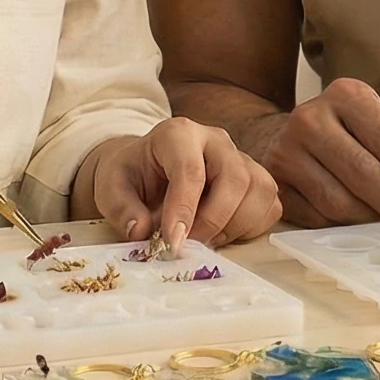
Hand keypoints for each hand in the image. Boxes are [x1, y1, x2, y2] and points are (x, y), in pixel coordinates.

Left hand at [78, 119, 279, 249]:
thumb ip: (121, 207)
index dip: (184, 209)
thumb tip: (139, 230)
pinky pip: (269, 205)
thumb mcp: (110, 187)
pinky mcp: (255, 178)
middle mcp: (215, 140)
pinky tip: (222, 232)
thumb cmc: (132, 176)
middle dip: (214, 220)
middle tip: (190, 245)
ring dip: (235, 225)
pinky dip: (250, 227)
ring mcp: (240, 157)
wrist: (147, 169)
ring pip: (260, 190)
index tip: (174, 242)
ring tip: (205, 238)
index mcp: (177, 134)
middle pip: (235, 178)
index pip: (190, 169)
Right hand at [237, 79, 379, 227]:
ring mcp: (286, 150)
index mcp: (349, 95)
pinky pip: (317, 218)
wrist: (290, 138)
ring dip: (371, 218)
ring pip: (340, 202)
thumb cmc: (354, 136)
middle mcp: (311, 117)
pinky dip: (343, 227)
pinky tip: (354, 219)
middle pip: (365, 173)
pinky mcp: (275, 182)